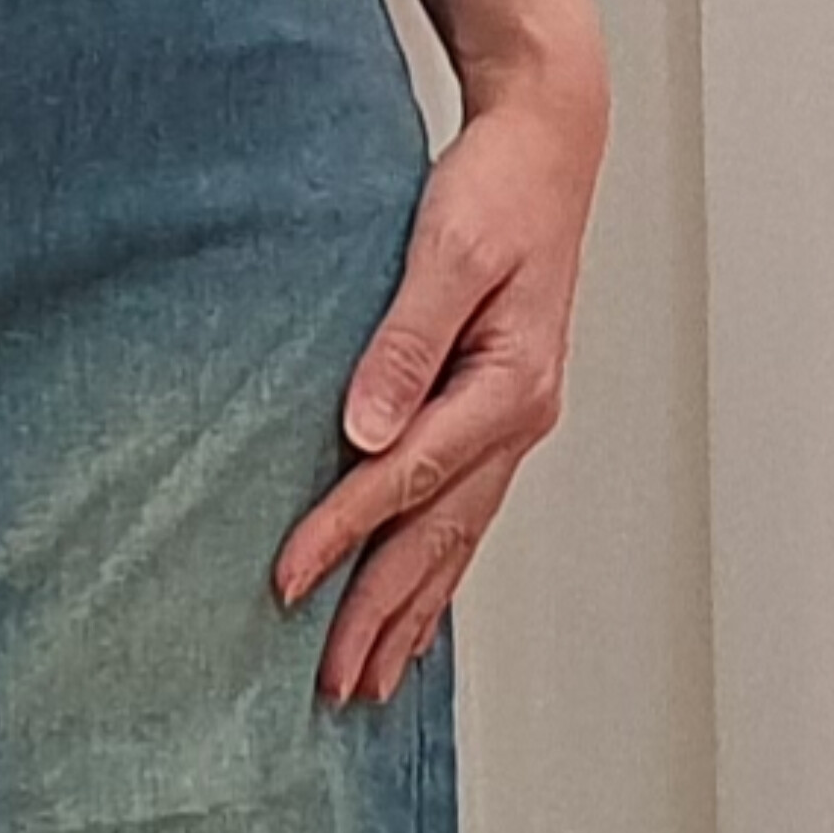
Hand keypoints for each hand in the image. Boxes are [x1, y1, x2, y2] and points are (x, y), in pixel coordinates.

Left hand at [272, 54, 609, 699]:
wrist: (547, 146)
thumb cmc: (498, 186)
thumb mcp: (447, 248)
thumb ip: (404, 340)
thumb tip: (364, 428)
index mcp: (507, 385)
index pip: (407, 478)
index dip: (343, 534)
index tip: (285, 583)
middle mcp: (517, 420)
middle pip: (437, 539)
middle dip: (381, 617)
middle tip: (332, 686)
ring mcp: (512, 427)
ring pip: (455, 543)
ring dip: (411, 617)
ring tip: (370, 683)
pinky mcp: (497, 420)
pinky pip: (464, 519)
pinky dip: (437, 576)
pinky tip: (416, 620)